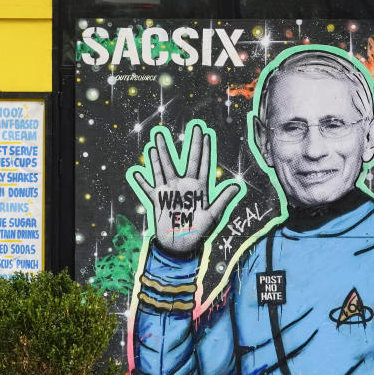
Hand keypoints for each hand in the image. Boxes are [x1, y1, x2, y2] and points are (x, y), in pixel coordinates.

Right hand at [132, 124, 240, 255]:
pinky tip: (136, 172)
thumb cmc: (198, 232)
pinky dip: (142, 181)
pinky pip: (148, 188)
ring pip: (164, 168)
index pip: (202, 164)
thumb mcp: (212, 216)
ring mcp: (170, 191)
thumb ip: (222, 200)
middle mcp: (184, 186)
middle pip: (184, 160)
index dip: (204, 149)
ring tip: (157, 139)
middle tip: (191, 127)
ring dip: (160, 155)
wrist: (180, 246)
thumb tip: (237, 186)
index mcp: (198, 188)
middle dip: (187, 144)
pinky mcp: (158, 200)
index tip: (205, 134)